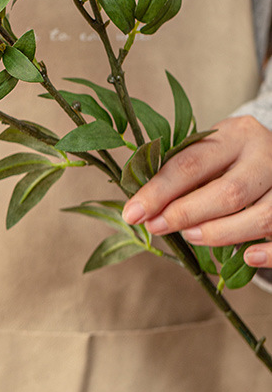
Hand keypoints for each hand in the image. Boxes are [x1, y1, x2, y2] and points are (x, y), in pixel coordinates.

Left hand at [121, 115, 271, 270]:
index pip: (192, 163)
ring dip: (221, 233)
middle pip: (229, 192)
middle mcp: (265, 156)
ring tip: (191, 237)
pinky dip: (268, 252)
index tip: (134, 213)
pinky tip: (246, 257)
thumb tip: (142, 208)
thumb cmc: (231, 157)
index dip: (159, 191)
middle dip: (186, 214)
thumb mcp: (209, 151)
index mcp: (236, 134)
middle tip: (156, 227)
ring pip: (261, 216)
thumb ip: (183, 174)